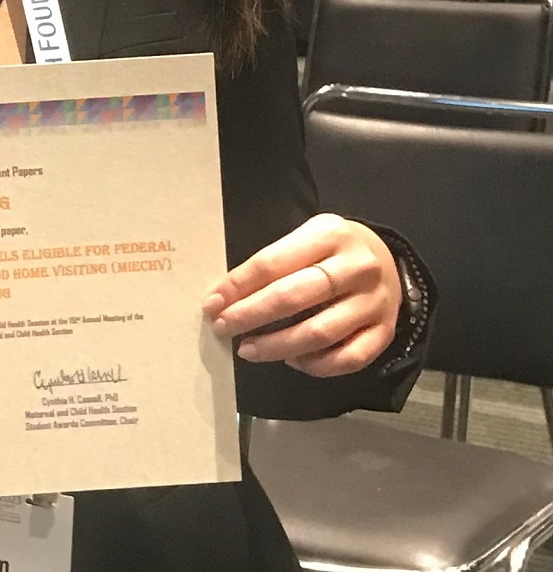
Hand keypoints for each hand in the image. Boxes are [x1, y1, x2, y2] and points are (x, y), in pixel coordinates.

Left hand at [202, 214, 401, 377]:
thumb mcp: (304, 239)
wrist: (387, 258)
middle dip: (250, 316)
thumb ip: (272, 263)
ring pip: (319, 333)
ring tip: (248, 350)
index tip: (212, 304)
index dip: (238, 286)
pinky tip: (292, 361)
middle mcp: (356, 267)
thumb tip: (223, 297)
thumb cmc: (330, 250)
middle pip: (293, 298)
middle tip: (224, 328)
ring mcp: (374, 302)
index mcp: (329, 234)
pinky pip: (348, 358)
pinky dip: (315, 365)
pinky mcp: (385, 331)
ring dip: (276, 346)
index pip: (272, 263)